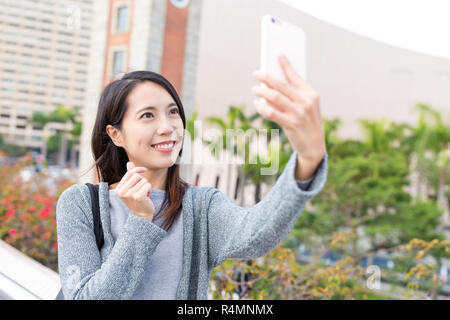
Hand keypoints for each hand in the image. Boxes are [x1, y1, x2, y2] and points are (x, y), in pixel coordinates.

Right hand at [113, 162, 154, 220]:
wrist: (141, 215)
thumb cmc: (137, 200)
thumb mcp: (132, 187)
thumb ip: (130, 175)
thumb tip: (129, 163)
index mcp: (119, 189)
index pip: (130, 172)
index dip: (138, 169)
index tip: (144, 169)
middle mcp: (122, 192)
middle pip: (137, 175)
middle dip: (142, 180)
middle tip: (141, 189)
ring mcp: (129, 194)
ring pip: (143, 180)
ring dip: (146, 186)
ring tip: (144, 194)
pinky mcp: (138, 196)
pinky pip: (147, 185)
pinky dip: (149, 189)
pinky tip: (147, 196)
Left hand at [251, 54, 325, 179]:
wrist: (315, 147)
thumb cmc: (307, 124)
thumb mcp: (307, 107)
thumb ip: (293, 95)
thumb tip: (272, 84)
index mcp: (311, 94)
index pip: (296, 76)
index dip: (285, 64)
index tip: (277, 54)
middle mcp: (306, 102)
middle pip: (281, 85)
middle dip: (266, 77)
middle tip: (256, 73)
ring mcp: (298, 113)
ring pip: (274, 97)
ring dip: (261, 92)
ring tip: (254, 89)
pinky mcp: (291, 124)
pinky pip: (271, 112)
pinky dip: (262, 107)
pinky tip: (257, 104)